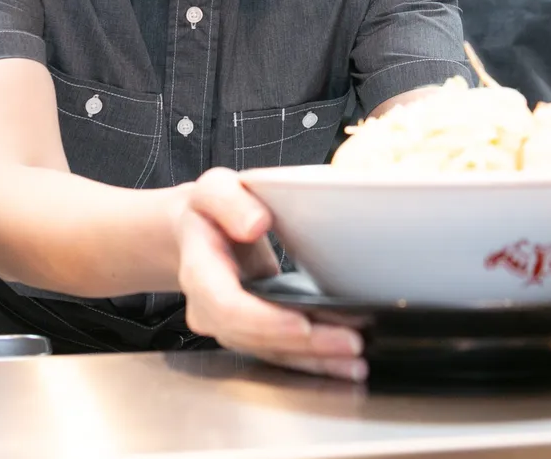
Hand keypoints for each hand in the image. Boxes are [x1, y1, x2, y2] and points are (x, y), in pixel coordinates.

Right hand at [173, 168, 366, 380]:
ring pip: (269, 351)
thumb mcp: (214, 190)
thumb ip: (230, 202)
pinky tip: (343, 361)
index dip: (265, 321)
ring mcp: (229, 325)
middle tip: (351, 343)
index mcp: (201, 271)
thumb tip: (254, 224)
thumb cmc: (207, 212)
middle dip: (303, 345)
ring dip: (314, 359)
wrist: (195, 232)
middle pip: (255, 337)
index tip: (302, 324)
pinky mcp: (251, 331)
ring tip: (356, 361)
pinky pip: (279, 351)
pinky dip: (312, 359)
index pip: (228, 307)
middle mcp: (210, 308)